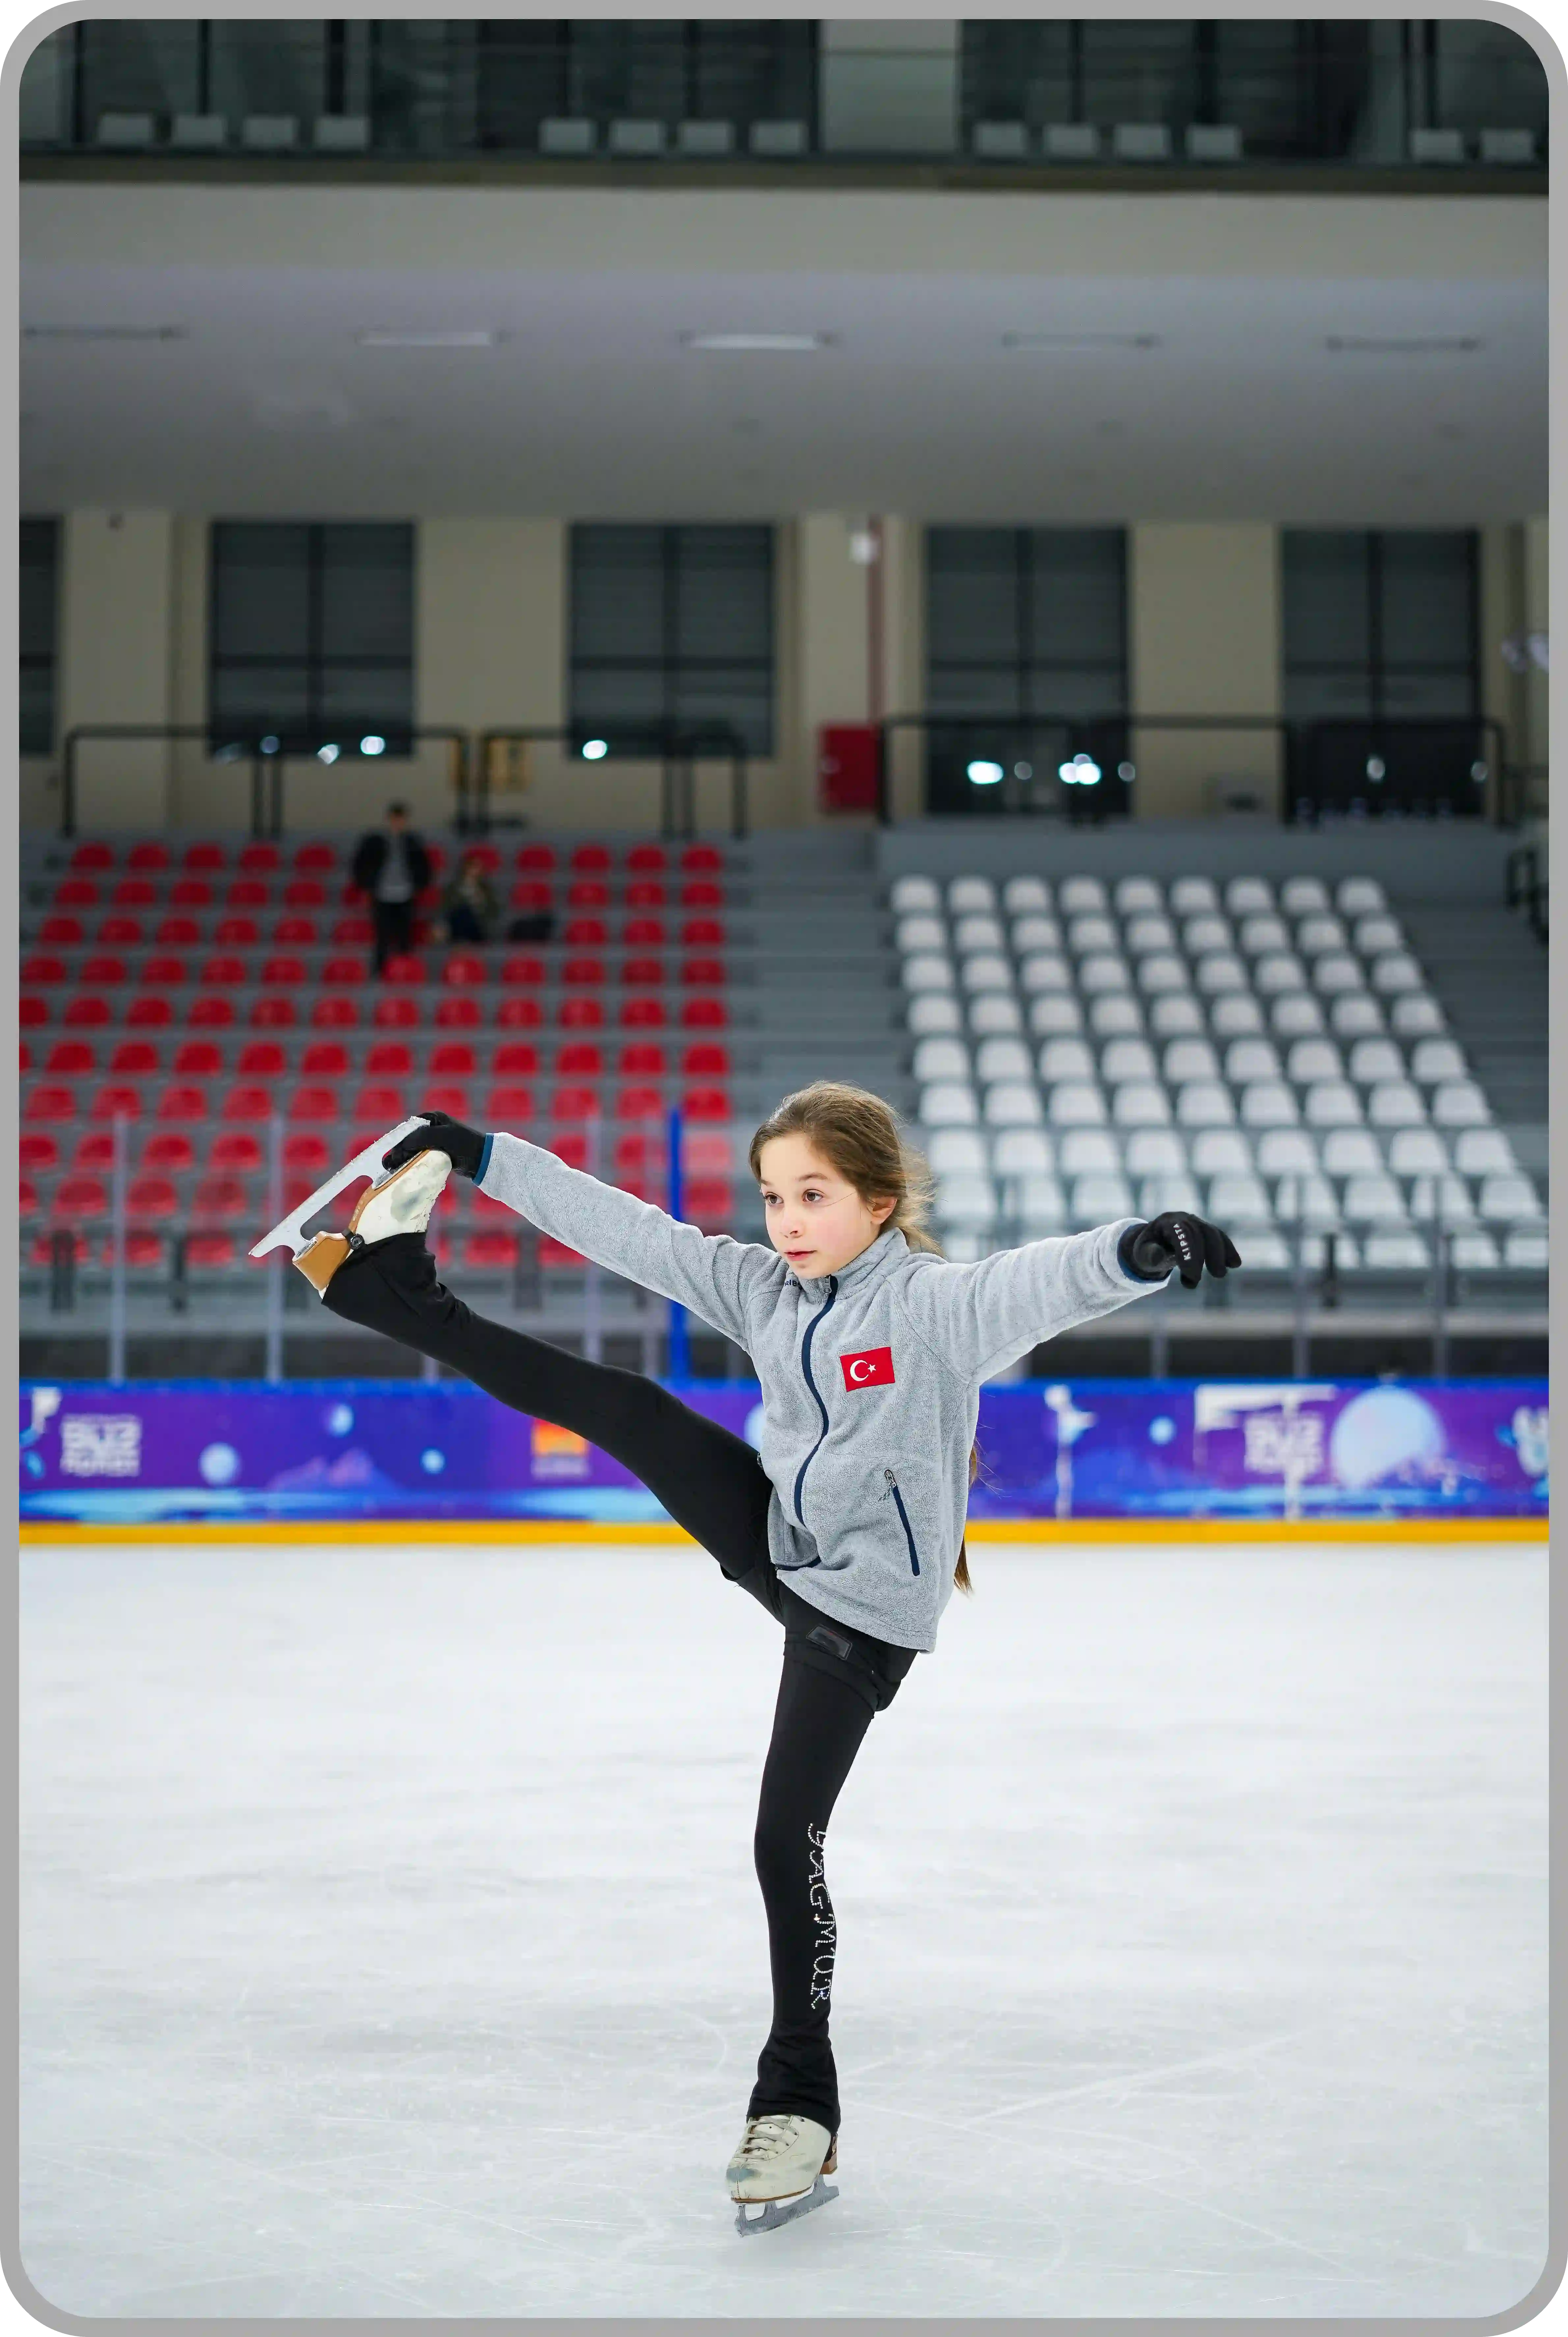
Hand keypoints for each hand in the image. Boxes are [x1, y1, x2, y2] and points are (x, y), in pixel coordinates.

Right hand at [382, 1109, 485, 1180]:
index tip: (391, 1156)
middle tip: (389, 1166)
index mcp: (431, 1119)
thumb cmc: (465, 1144)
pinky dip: (410, 1163)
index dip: (397, 1143)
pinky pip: (419, 1157)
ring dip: (401, 1159)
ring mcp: (433, 1141)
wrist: (482, 1158)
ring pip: (411, 1150)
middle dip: (397, 1153)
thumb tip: (404, 1143)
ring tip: (391, 1170)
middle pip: (407, 1141)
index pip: (408, 1130)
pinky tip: (402, 1171)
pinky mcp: (436, 1153)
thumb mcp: (443, 1137)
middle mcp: (430, 1128)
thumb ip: (422, 1136)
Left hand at [1120, 1212, 1241, 1288]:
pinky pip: (1219, 1237)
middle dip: (1208, 1255)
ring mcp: (1196, 1222)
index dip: (1190, 1254)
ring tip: (1221, 1274)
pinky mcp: (1205, 1230)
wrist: (1153, 1242)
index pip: (1181, 1233)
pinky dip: (1227, 1249)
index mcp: (1166, 1222)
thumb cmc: (1147, 1250)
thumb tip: (1157, 1257)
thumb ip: (1149, 1255)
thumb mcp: (1142, 1254)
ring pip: (1212, 1233)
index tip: (1193, 1277)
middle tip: (1213, 1277)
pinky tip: (1234, 1264)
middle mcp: (1182, 1218)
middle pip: (1200, 1232)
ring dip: (1221, 1253)